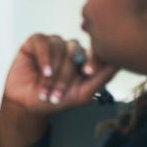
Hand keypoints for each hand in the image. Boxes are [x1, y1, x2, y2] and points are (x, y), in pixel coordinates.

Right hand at [0, 34, 116, 146]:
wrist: (26, 104)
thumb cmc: (54, 100)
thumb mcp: (82, 94)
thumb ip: (101, 78)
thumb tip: (120, 63)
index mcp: (84, 59)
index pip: (93, 52)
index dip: (92, 60)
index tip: (87, 72)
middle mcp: (69, 49)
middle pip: (75, 51)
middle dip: (65, 75)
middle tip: (56, 94)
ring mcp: (53, 43)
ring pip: (59, 46)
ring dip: (53, 69)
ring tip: (46, 87)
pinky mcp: (36, 41)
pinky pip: (43, 42)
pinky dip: (44, 57)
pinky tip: (44, 71)